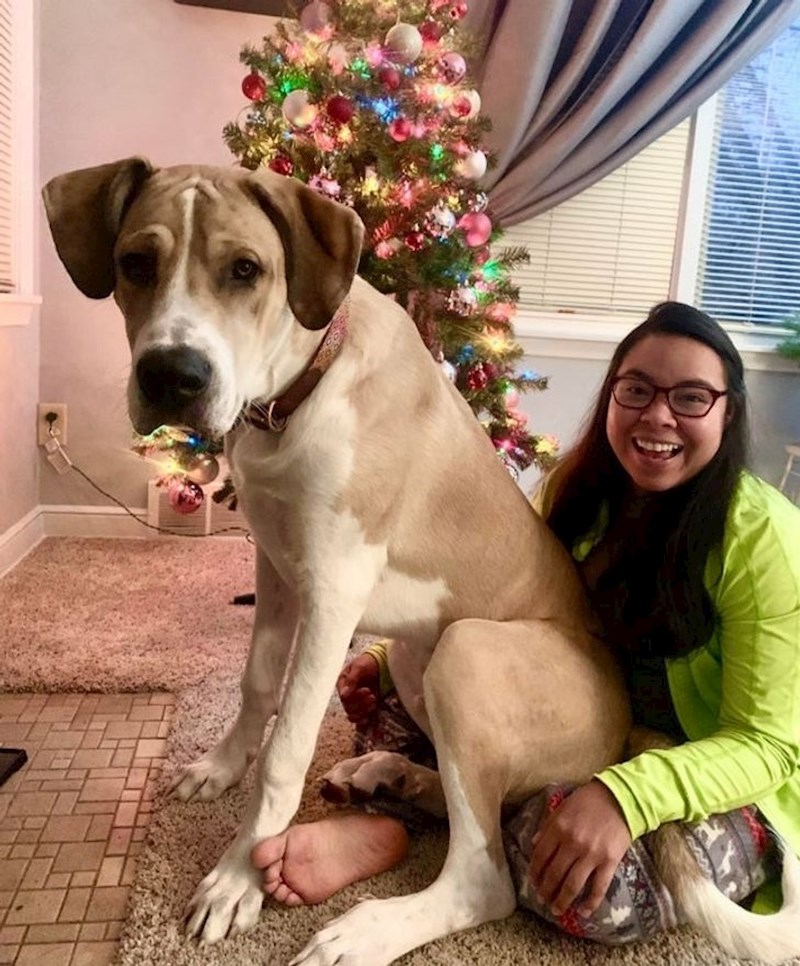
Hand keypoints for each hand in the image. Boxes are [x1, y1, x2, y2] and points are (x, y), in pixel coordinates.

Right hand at [337, 653, 379, 725]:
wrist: (382, 663)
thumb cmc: (369, 662)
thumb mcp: (360, 667)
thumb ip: (352, 680)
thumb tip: (343, 696)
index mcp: (342, 684)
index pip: (344, 697)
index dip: (355, 697)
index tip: (367, 690)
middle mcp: (347, 695)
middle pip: (349, 708)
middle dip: (361, 704)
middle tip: (373, 695)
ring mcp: (356, 702)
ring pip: (353, 715)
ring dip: (364, 712)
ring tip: (374, 701)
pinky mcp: (364, 708)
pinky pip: (359, 720)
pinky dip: (362, 723)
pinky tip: (368, 721)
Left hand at [529, 780, 631, 918]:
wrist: (620, 798)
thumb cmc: (588, 800)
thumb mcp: (562, 807)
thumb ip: (547, 826)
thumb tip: (533, 844)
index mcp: (558, 828)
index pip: (540, 856)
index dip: (535, 872)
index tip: (533, 882)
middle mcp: (572, 843)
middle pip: (554, 874)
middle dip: (546, 890)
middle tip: (542, 899)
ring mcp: (591, 854)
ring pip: (572, 885)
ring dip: (562, 901)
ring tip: (556, 909)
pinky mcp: (609, 861)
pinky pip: (598, 887)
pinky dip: (590, 903)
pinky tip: (583, 912)